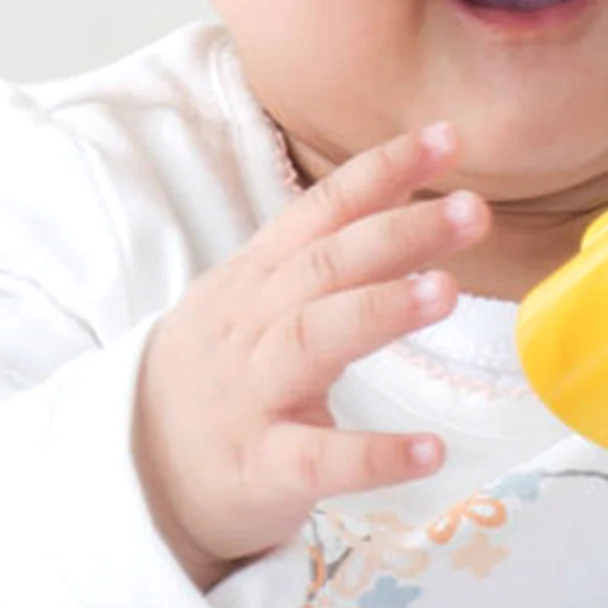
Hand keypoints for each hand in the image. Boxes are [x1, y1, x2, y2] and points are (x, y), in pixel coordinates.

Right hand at [133, 123, 484, 591]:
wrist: (134, 470)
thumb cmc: (226, 365)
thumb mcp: (262, 291)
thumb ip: (333, 240)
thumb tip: (411, 179)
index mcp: (263, 273)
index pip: (326, 208)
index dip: (384, 169)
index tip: (447, 137)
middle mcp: (256, 323)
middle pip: (329, 265)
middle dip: (401, 232)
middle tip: (473, 210)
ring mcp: (253, 395)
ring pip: (316, 341)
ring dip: (383, 311)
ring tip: (448, 291)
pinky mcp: (260, 470)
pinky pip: (318, 460)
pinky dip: (374, 456)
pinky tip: (430, 451)